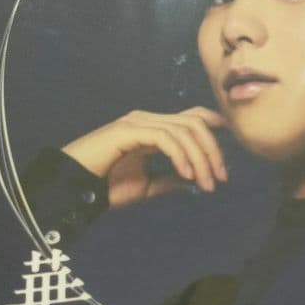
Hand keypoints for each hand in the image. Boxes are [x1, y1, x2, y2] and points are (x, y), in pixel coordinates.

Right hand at [61, 106, 227, 207]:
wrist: (75, 188)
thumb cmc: (105, 186)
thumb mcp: (145, 186)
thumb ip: (168, 181)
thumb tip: (193, 182)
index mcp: (152, 128)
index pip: (191, 117)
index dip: (214, 126)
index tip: (229, 152)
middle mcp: (147, 120)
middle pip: (194, 122)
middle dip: (213, 150)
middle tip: (221, 178)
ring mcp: (137, 122)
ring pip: (183, 130)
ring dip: (200, 158)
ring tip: (207, 183)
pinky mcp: (128, 131)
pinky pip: (165, 138)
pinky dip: (181, 156)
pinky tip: (187, 175)